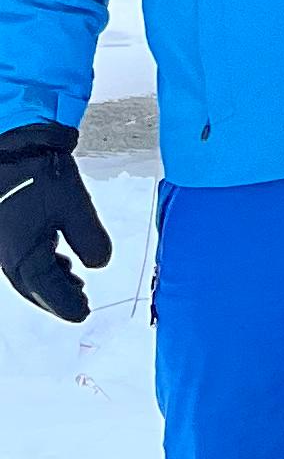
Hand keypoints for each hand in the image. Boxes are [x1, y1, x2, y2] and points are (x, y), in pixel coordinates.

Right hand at [0, 122, 110, 323]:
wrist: (12, 143)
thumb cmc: (41, 173)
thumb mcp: (75, 206)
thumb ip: (90, 240)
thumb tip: (100, 264)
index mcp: (22, 257)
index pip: (48, 293)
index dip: (68, 305)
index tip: (84, 314)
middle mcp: (7, 256)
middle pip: (34, 288)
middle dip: (58, 297)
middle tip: (81, 304)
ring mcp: (2, 243)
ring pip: (26, 274)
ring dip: (50, 281)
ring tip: (75, 282)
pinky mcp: (4, 228)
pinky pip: (21, 257)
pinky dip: (41, 263)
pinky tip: (57, 256)